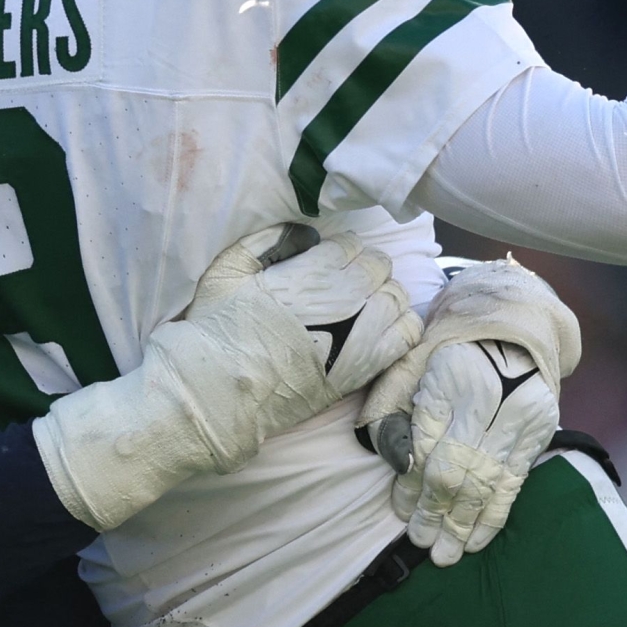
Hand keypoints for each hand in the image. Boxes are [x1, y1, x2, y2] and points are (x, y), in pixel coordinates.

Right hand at [192, 223, 420, 398]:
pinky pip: (407, 332)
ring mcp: (364, 332)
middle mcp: (348, 296)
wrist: (224, 393)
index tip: (324, 266)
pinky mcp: (369, 366)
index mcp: (315, 271)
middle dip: (363, 270)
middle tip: (342, 288)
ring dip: (382, 296)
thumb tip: (304, 233)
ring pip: (397, 296)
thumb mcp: (226, 271)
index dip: (338, 252)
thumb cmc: (219, 332)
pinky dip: (399, 325)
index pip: (351, 244)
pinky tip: (377, 331)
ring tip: (359, 309)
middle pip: (379, 265)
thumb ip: (265, 241)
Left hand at [361, 259, 581, 564]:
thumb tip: (379, 449)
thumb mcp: (413, 357)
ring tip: (444, 554)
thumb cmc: (454, 345)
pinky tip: (477, 540)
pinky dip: (494, 515)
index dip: (410, 482)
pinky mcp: (538, 432)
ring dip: (463, 524)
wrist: (517, 325)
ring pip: (486, 482)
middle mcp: (490, 398)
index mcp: (452, 376)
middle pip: (457, 468)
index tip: (399, 510)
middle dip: (435, 511)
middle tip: (420, 541)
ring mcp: (519, 417)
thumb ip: (391, 400)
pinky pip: (515, 483)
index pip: (427, 443)